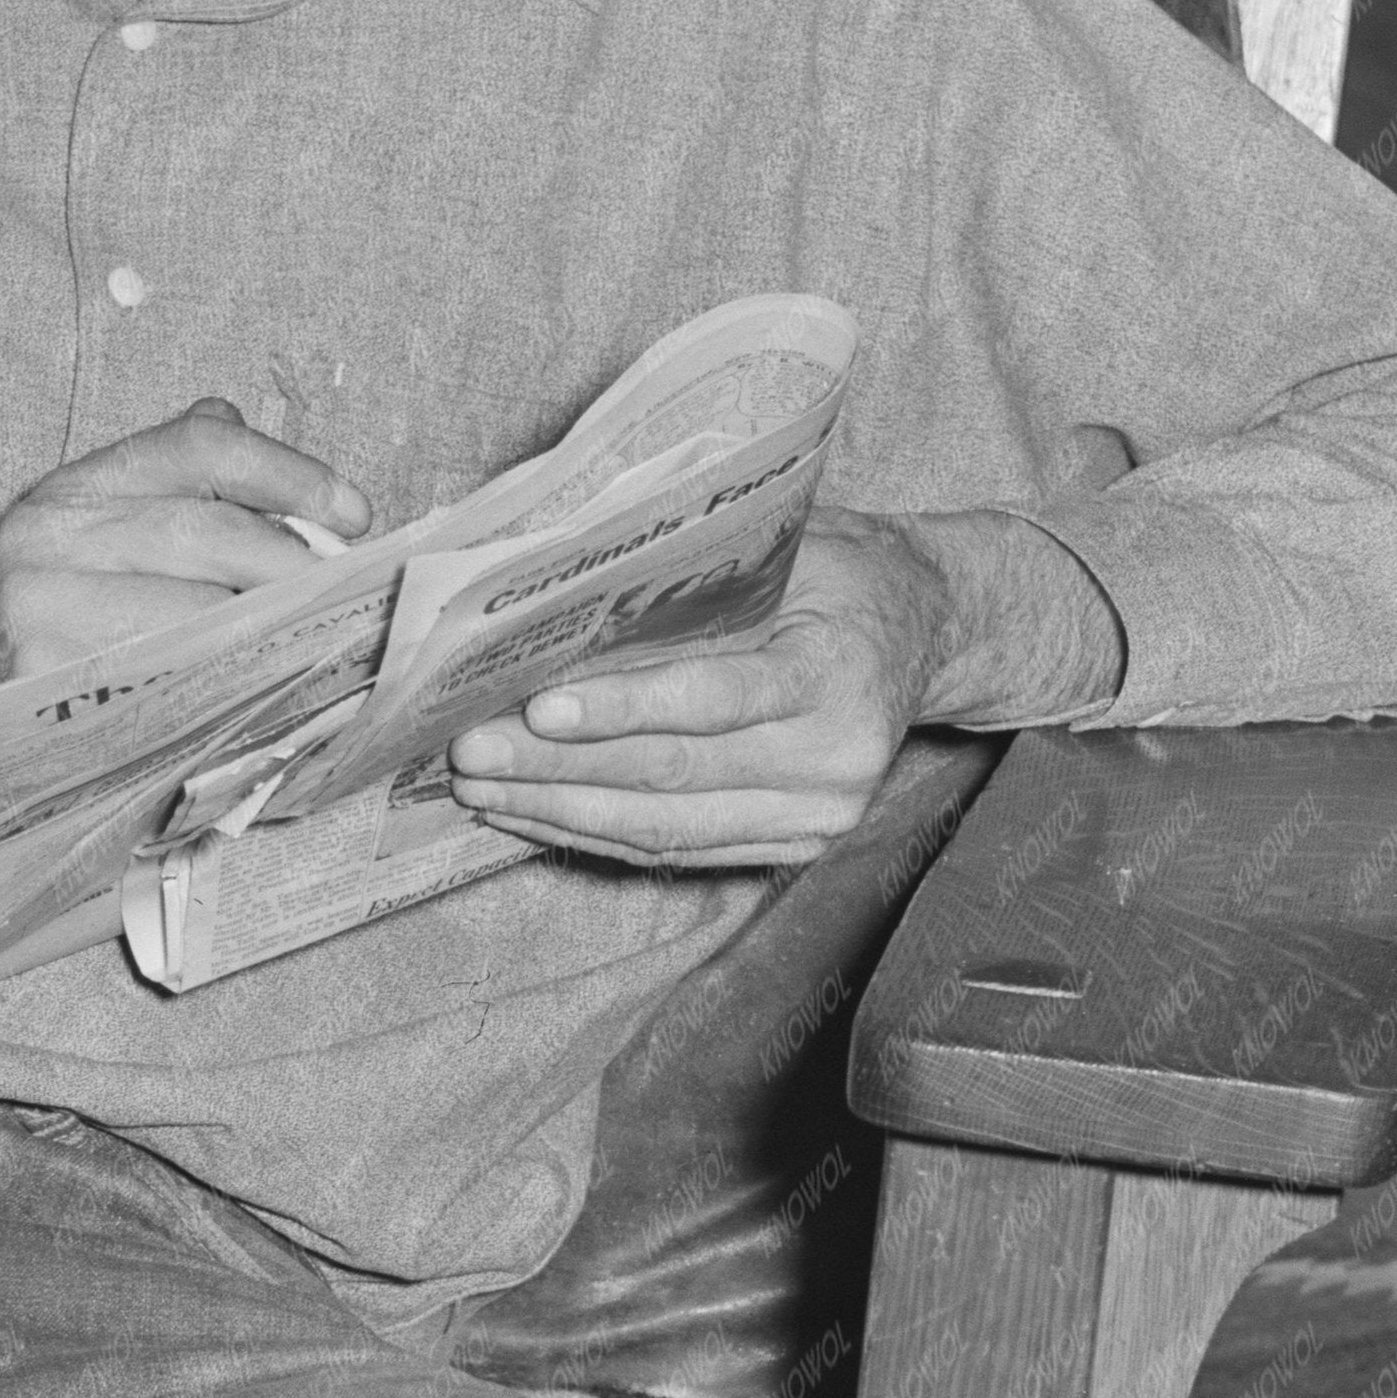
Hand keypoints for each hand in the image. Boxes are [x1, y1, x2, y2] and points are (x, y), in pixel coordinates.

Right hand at [0, 398, 367, 684]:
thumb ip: (170, 496)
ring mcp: (39, 605)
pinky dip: (228, 684)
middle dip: (294, 566)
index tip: (356, 514)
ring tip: (314, 648)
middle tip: (349, 600)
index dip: (289, 472)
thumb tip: (249, 443)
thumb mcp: (101, 555)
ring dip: (270, 632)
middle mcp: (46, 532)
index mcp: (72, 490)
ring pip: (197, 608)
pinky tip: (261, 695)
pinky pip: (170, 676)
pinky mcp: (44, 676)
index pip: (198, 445)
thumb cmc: (62, 648)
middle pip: (206, 529)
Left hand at [444, 510, 947, 871]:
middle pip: (672, 774)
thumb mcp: (787, 548)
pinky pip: (677, 849)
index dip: (624, 710)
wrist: (927, 630)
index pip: (715, 701)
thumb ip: (696, 579)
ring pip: (664, 826)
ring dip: (559, 811)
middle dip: (558, 768)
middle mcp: (833, 762)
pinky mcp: (792, 846)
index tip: (539, 709)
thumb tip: (562, 596)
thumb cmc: (841, 573)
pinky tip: (532, 813)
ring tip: (478, 789)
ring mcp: (816, 817)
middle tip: (469, 752)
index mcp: (838, 674)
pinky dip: (596, 833)